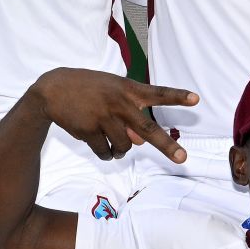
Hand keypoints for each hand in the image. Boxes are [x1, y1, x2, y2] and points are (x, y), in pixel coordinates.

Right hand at [32, 68, 197, 160]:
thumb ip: (130, 116)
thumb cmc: (89, 89)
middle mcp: (119, 103)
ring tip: (114, 141)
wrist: (53, 89)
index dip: (177, 97)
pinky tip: (100, 144)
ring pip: (125, 146)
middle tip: (183, 159)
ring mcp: (104, 117)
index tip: (196, 99)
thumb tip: (140, 143)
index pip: (157, 93)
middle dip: (167, 146)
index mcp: (128, 89)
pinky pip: (106, 152)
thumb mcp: (112, 93)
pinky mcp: (89, 130)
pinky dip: (107, 154)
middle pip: (147, 129)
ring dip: (122, 150)